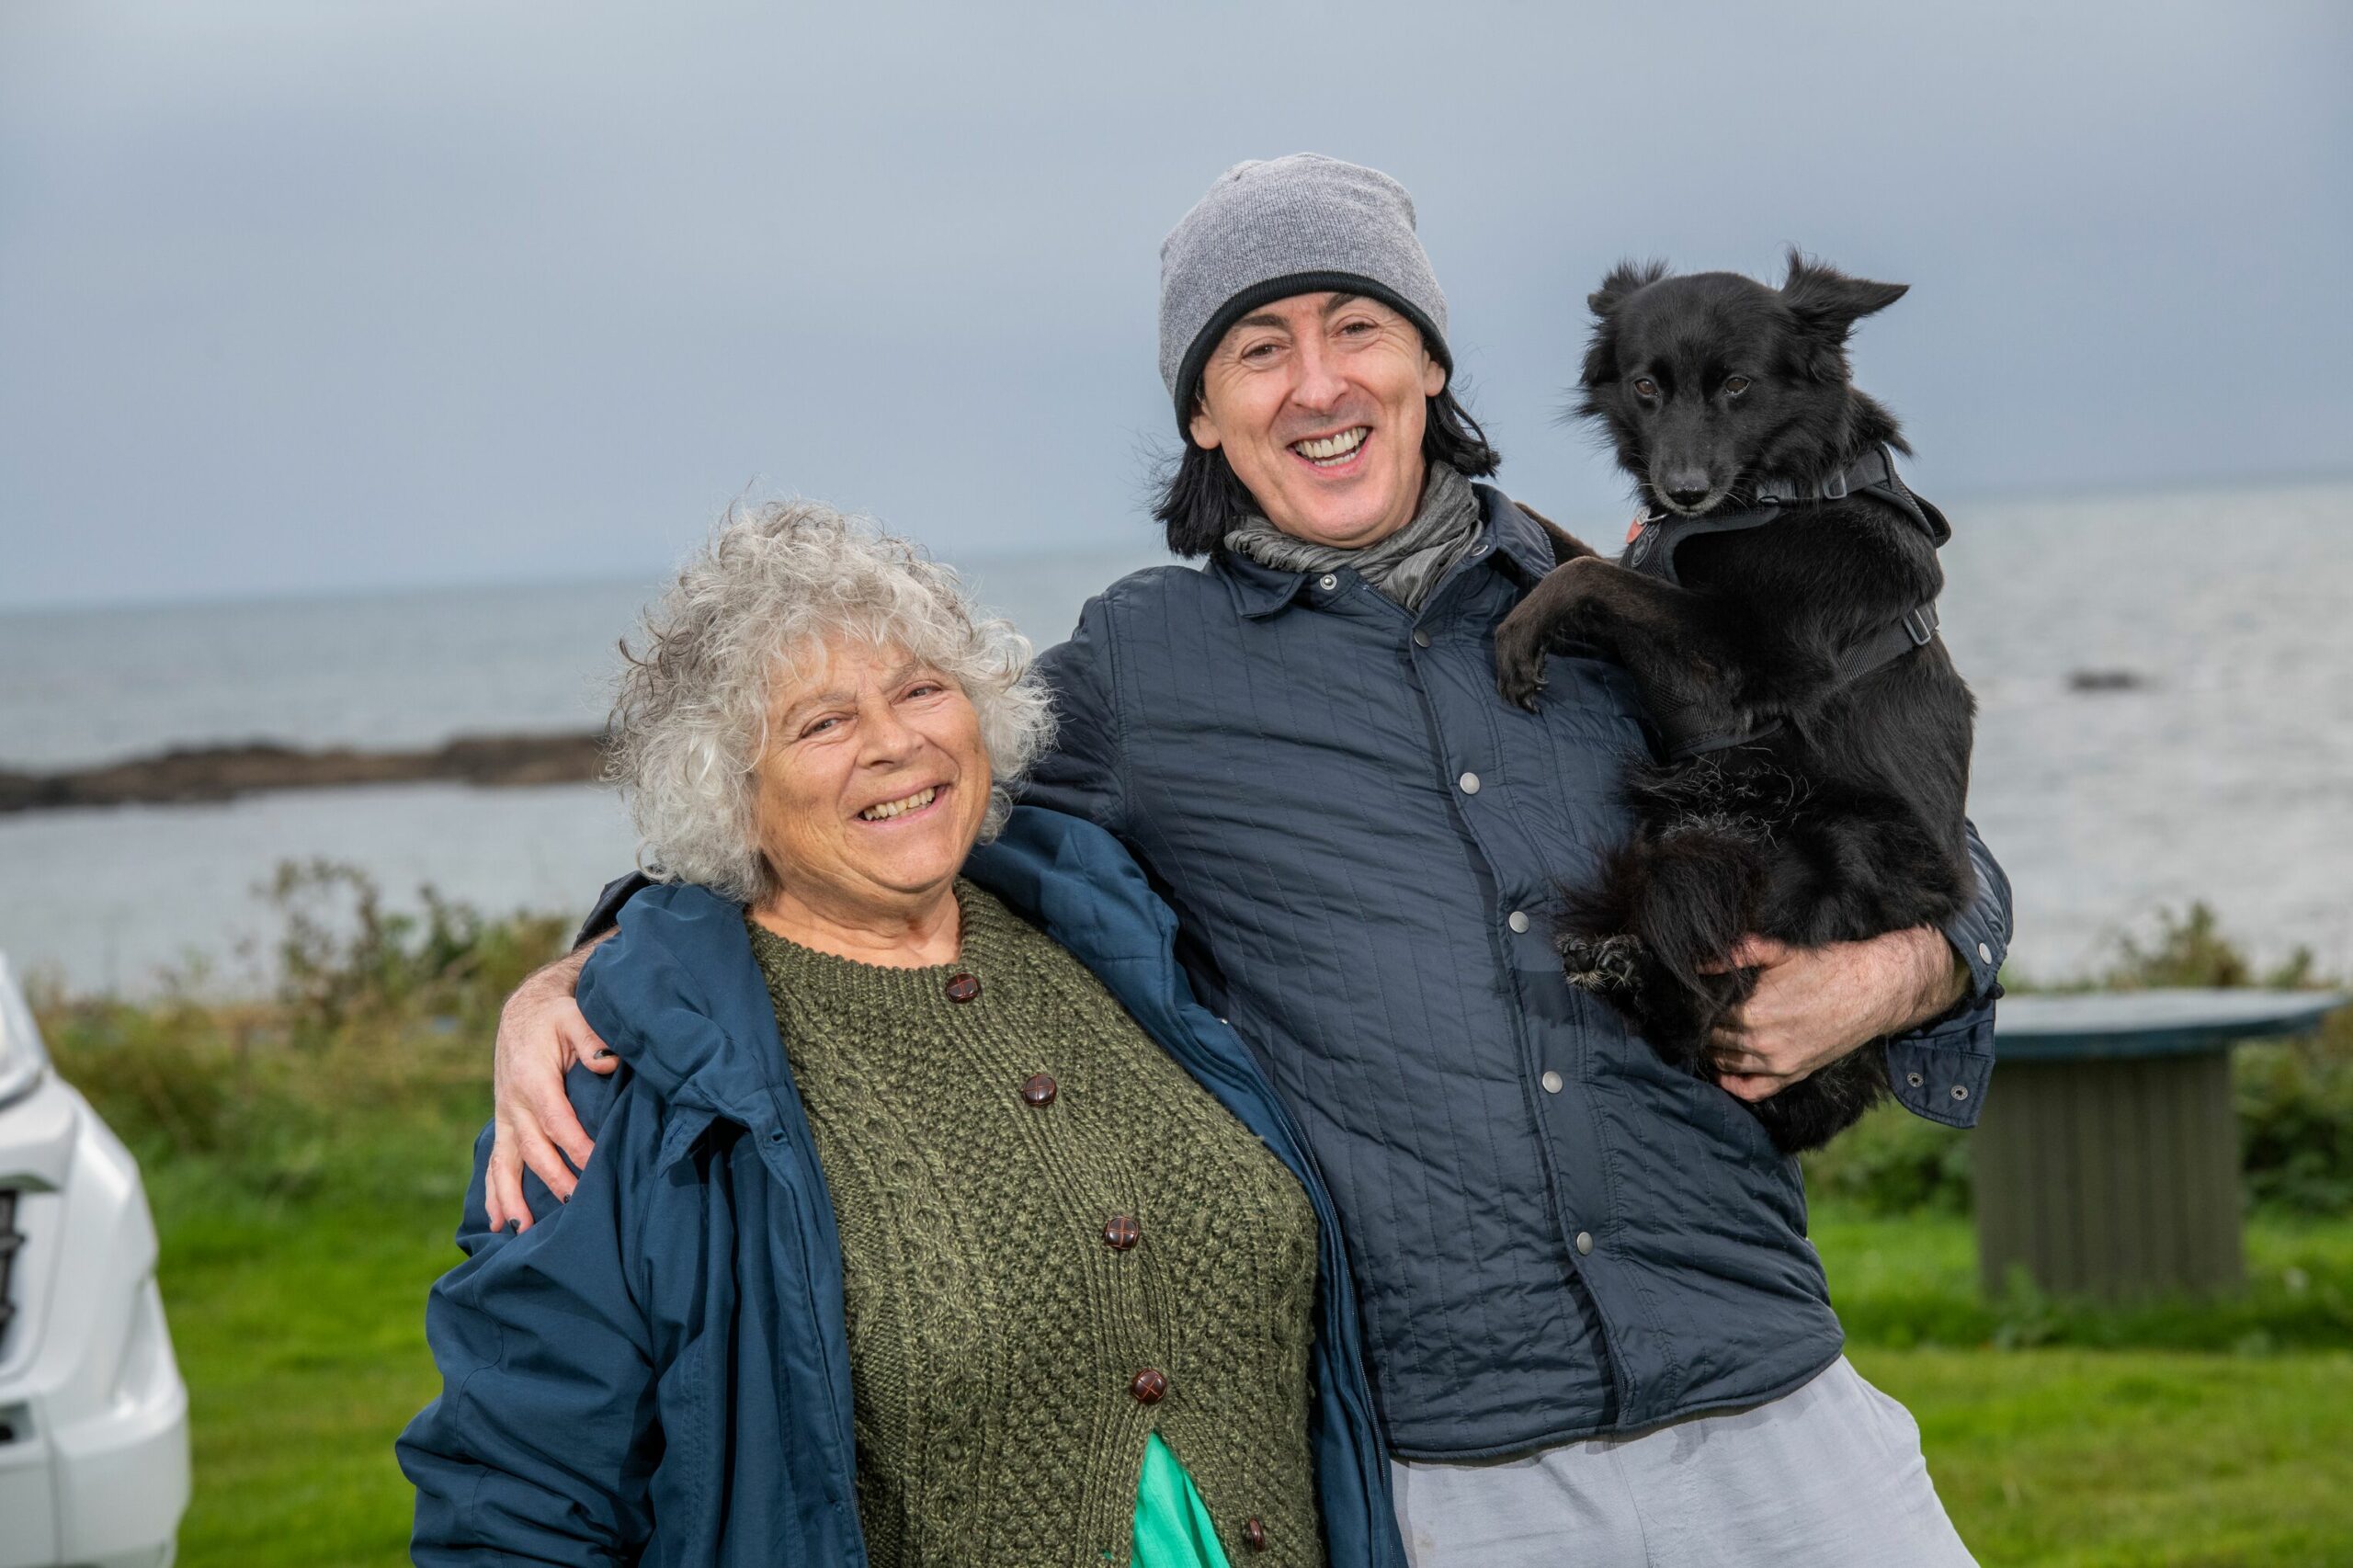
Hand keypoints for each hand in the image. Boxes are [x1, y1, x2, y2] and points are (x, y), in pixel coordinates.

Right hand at [486, 938, 618, 1232]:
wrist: (524, 1011)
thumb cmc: (557, 1014)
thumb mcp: (575, 1014)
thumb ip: (592, 1037)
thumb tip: (607, 1061)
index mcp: (532, 1078)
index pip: (558, 1121)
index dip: (577, 1147)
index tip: (599, 1167)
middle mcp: (513, 1103)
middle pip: (533, 1150)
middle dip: (554, 1179)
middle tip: (576, 1204)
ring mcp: (505, 1117)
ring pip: (506, 1164)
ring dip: (512, 1198)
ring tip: (521, 1230)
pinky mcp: (504, 1124)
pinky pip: (496, 1163)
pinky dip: (495, 1193)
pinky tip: (498, 1222)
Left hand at [1705, 926, 1965, 1103]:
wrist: (1874, 990)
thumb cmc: (1829, 966)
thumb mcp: (1782, 951)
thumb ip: (1740, 953)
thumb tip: (1699, 960)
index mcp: (1751, 1011)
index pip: (1705, 1014)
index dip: (1695, 1005)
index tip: (1690, 998)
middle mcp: (1760, 1042)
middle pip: (1712, 1038)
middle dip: (1701, 1027)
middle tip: (1694, 1017)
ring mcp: (1777, 1062)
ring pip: (1726, 1063)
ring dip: (1713, 1051)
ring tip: (1705, 1037)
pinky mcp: (1793, 1074)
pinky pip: (1754, 1090)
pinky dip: (1734, 1085)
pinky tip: (1723, 1074)